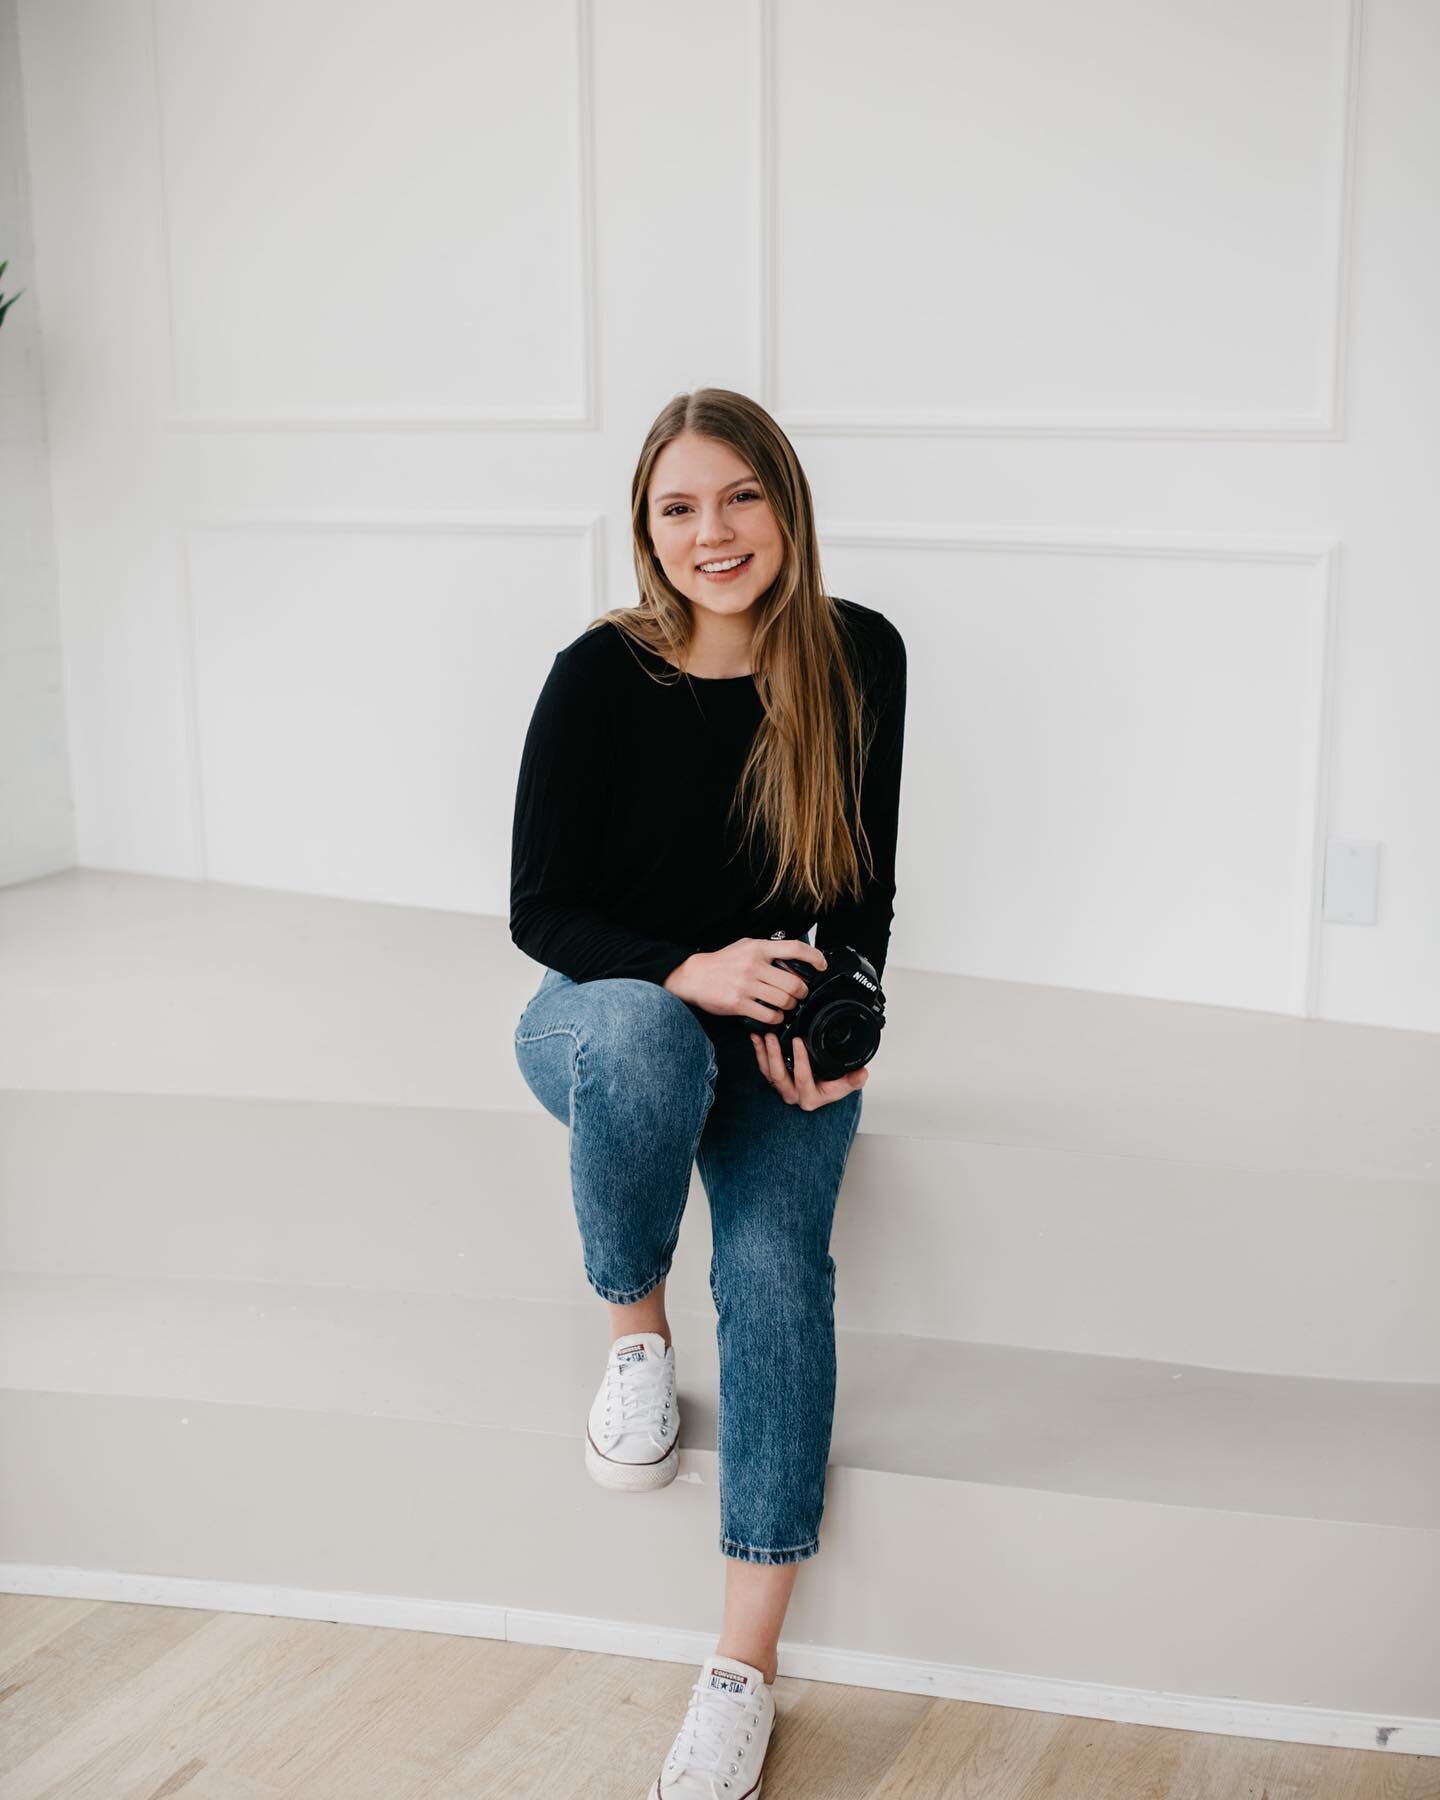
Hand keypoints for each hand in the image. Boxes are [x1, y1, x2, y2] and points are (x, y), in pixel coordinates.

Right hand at [663, 937, 826, 1025]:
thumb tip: (792, 956)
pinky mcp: (738, 1003)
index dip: (814, 957)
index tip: (821, 965)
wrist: (693, 976)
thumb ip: (767, 950)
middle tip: (800, 994)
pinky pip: (769, 1015)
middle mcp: (753, 965)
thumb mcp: (744, 947)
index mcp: (758, 948)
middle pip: (794, 983)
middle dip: (802, 992)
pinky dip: (776, 1018)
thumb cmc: (721, 963)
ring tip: (786, 1006)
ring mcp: (746, 985)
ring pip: (784, 1001)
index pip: (795, 949)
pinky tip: (774, 1015)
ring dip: (790, 1007)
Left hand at [750, 1030, 868, 1109]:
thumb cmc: (832, 1088)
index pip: (803, 1078)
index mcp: (810, 1098)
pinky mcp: (774, 1079)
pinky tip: (756, 1038)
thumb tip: (862, 1073)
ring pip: (768, 1071)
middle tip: (772, 1037)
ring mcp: (782, 1087)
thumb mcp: (845, 1085)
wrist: (823, 1091)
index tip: (798, 1041)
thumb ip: (854, 1080)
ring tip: (761, 1035)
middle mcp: (793, 1094)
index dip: (800, 1060)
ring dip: (763, 1052)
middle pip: (779, 1075)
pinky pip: (763, 1066)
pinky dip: (758, 1051)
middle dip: (774, 1054)